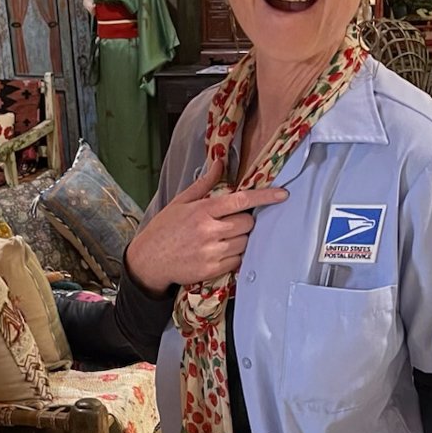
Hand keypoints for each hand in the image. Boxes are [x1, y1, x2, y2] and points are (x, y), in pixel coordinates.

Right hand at [125, 159, 287, 295]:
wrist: (148, 261)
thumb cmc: (164, 229)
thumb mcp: (180, 202)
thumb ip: (204, 184)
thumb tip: (219, 162)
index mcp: (203, 210)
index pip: (241, 200)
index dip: (265, 196)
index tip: (282, 194)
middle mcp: (209, 231)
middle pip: (248, 223)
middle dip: (245, 221)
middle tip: (231, 222)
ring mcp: (212, 252)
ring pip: (245, 242)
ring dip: (241, 238)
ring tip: (224, 237)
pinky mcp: (213, 270)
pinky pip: (238, 260)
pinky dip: (235, 255)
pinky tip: (221, 251)